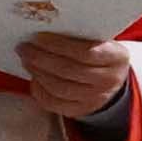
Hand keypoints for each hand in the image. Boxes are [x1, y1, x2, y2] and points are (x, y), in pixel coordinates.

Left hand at [15, 31, 132, 124]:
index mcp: (117, 58)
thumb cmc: (101, 52)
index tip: (38, 37)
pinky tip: (34, 77)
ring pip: (59, 88)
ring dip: (37, 72)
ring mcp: (95, 98)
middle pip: (69, 70)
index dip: (58, 45)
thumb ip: (81, 36)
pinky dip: (39, 89)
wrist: (113, 79)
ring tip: (26, 60)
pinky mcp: (80, 110)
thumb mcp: (101, 40)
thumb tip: (45, 30)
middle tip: (24, 48)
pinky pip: (53, 103)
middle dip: (41, 58)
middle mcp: (109, 80)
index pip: (86, 52)